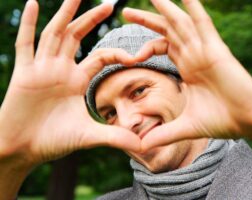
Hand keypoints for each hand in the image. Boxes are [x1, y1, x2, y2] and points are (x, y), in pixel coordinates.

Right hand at [0, 0, 140, 167]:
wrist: (24, 150)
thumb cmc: (54, 141)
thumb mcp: (90, 136)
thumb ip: (116, 137)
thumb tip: (144, 146)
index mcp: (78, 80)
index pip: (101, 57)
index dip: (117, 53)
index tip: (135, 55)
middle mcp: (61, 70)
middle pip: (78, 37)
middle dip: (91, 20)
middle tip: (109, 4)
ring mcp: (42, 69)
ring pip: (54, 34)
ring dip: (64, 14)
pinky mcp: (24, 74)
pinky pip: (25, 45)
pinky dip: (27, 25)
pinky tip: (32, 4)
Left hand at [123, 0, 251, 149]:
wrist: (249, 120)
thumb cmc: (223, 120)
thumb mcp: (186, 126)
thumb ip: (164, 134)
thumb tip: (142, 146)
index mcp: (187, 68)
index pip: (162, 49)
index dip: (145, 48)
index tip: (130, 57)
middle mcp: (194, 56)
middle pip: (167, 32)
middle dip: (147, 21)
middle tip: (126, 11)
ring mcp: (205, 51)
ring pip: (181, 23)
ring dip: (165, 8)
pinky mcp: (216, 49)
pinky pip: (203, 23)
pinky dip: (194, 8)